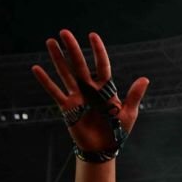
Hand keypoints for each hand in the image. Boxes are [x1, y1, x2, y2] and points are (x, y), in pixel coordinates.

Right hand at [31, 30, 148, 152]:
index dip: (98, 51)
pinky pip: (54, 92)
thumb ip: (134, 96)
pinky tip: (36, 68)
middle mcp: (89, 89)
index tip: (92, 35)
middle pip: (80, 65)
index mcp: (105, 89)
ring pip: (66, 74)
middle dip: (72, 49)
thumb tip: (145, 79)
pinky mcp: (67, 108)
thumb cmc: (118, 131)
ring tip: (50, 42)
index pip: (101, 65)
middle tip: (64, 32)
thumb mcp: (128, 113)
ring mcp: (77, 97)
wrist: (103, 149)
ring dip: (57, 58)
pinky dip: (45, 81)